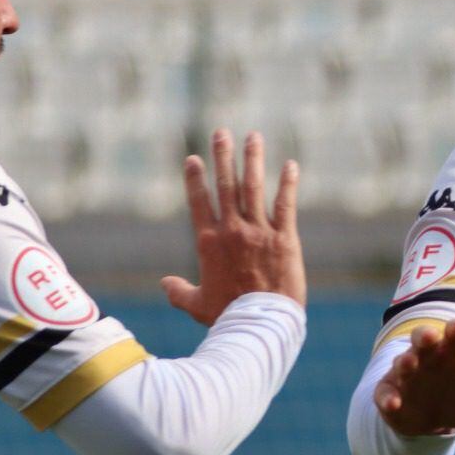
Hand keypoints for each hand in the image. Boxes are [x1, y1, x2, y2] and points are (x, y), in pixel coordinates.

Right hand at [161, 129, 305, 324]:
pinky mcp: (284, 237)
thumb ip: (179, 291)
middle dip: (223, 156)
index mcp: (209, 242)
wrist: (260, 322)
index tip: (194, 159)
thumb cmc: (228, 315)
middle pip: (225, 185)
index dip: (195, 178)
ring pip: (254, 187)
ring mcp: (258, 231)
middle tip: (222, 132)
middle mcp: (232, 230)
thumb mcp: (197, 305)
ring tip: (253, 137)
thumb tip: (164, 284)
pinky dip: (288, 183)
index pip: (199, 202)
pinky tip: (290, 164)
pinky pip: (285, 204)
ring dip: (253, 159)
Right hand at [374, 318, 454, 434]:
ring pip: (403, 362)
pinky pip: (385, 393)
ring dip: (405, 363)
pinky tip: (393, 403)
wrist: (435, 417)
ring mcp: (407, 374)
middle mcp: (428, 358)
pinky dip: (388, 397)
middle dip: (425, 337)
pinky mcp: (390, 393)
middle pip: (424, 340)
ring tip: (408, 365)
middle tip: (429, 337)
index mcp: (454, 353)